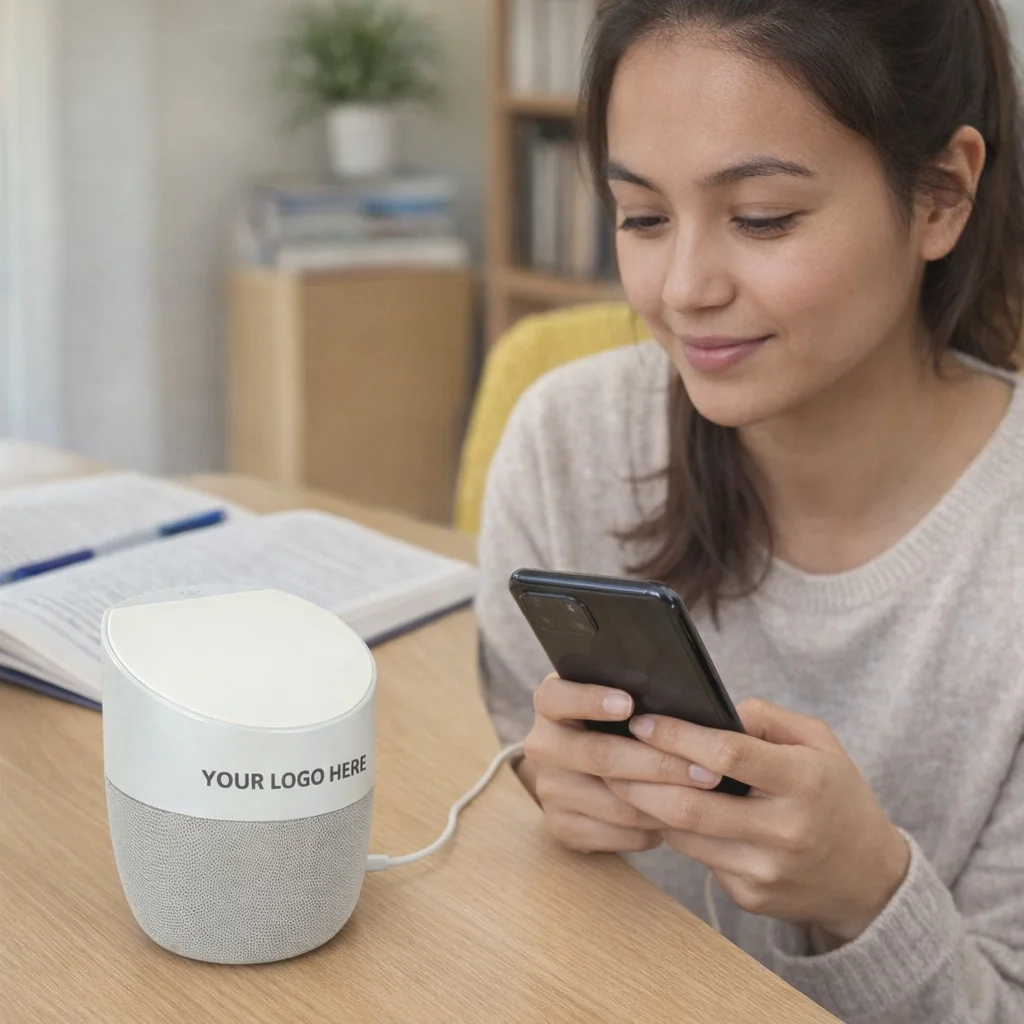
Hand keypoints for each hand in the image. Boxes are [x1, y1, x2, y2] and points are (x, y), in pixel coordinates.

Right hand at [520, 673, 719, 854]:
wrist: (575, 772)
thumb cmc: (609, 725)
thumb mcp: (610, 699)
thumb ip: (632, 695)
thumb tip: (683, 708)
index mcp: (550, 704)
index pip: (557, 697)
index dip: (590, 700)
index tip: (629, 704)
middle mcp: (542, 745)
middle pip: (599, 755)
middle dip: (659, 764)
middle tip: (706, 771)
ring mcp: (549, 789)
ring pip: (615, 803)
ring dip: (664, 804)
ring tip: (702, 800)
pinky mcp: (560, 826)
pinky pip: (615, 833)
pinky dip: (650, 830)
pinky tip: (674, 821)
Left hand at [606, 698, 910, 943]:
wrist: (867, 877)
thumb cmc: (835, 793)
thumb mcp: (818, 742)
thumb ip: (766, 718)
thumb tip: (708, 708)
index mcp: (804, 782)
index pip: (727, 755)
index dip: (677, 736)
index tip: (641, 721)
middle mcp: (784, 831)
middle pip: (690, 805)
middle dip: (639, 777)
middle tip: (607, 752)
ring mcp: (765, 870)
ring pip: (683, 836)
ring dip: (645, 806)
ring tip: (617, 776)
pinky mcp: (749, 896)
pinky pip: (697, 858)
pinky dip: (674, 832)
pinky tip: (655, 809)